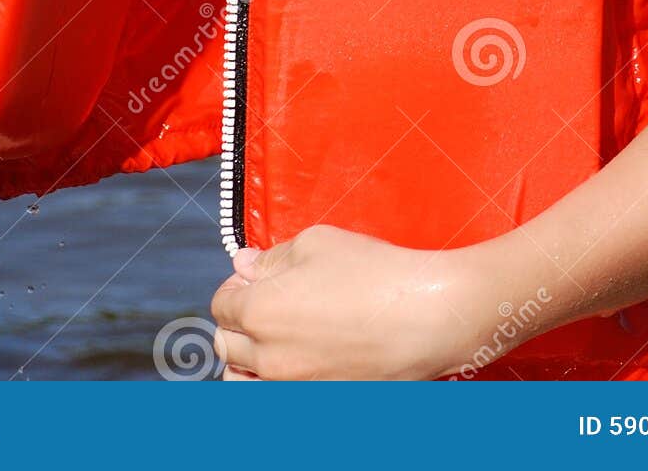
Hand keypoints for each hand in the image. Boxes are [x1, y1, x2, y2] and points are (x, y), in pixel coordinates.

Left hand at [209, 223, 481, 380]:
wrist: (427, 317)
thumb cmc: (374, 272)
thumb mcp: (317, 243)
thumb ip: (272, 258)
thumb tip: (244, 265)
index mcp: (261, 312)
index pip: (221, 306)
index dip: (237, 288)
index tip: (256, 280)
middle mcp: (268, 358)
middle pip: (227, 346)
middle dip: (238, 323)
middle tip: (266, 307)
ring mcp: (292, 389)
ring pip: (242, 385)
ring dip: (247, 363)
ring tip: (272, 343)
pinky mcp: (317, 405)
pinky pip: (275, 402)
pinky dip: (274, 386)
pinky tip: (296, 365)